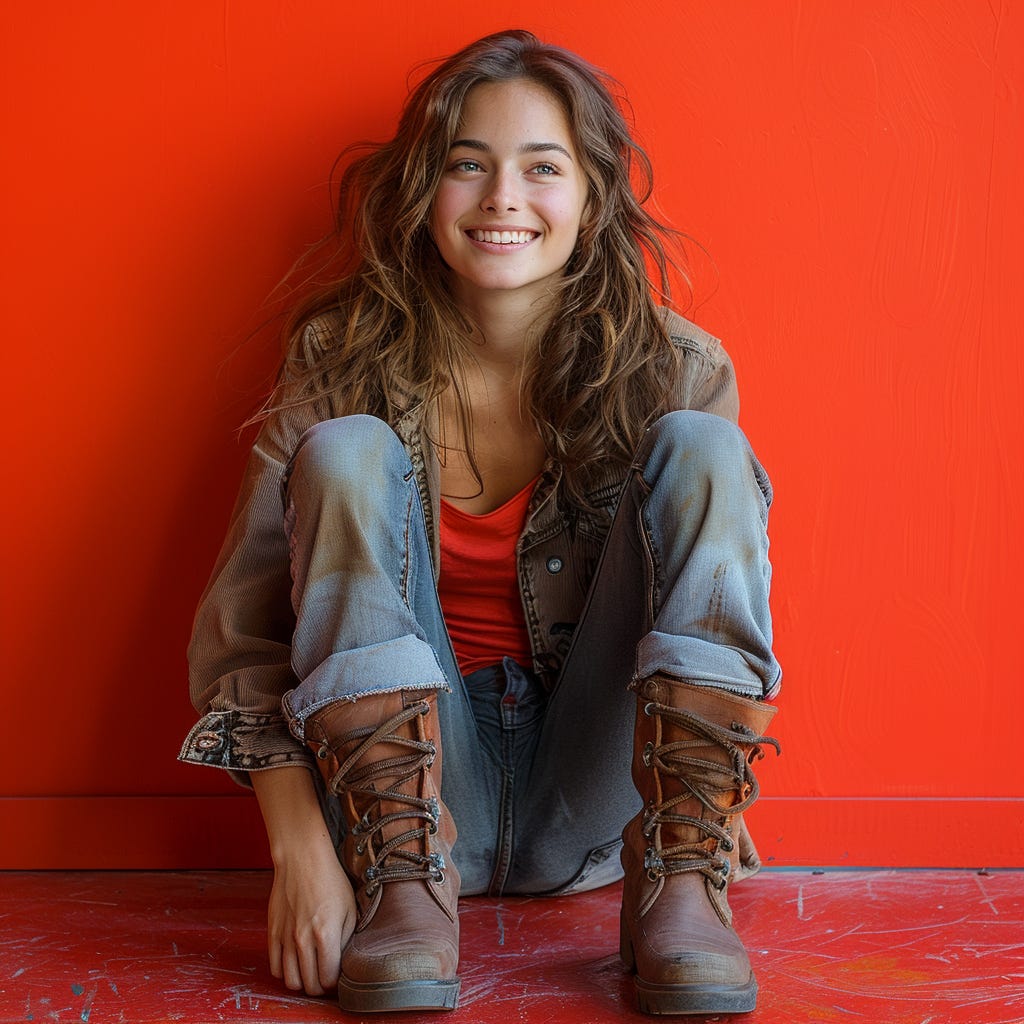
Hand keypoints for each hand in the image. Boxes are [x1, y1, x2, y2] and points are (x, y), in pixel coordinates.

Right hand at [266, 837, 356, 995]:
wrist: (303, 859)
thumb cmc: (330, 881)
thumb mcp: (350, 908)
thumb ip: (347, 940)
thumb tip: (341, 963)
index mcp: (326, 934)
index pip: (328, 979)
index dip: (335, 982)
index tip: (337, 974)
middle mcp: (303, 939)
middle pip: (309, 985)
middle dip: (320, 986)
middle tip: (325, 976)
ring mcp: (285, 937)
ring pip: (291, 981)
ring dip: (302, 982)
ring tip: (311, 972)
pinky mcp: (272, 932)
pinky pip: (275, 968)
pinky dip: (285, 972)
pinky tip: (296, 962)